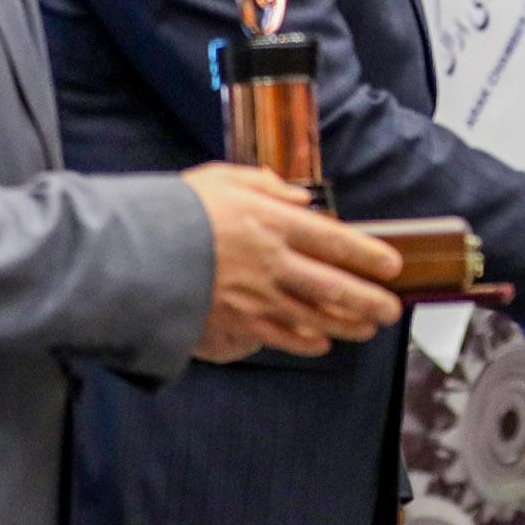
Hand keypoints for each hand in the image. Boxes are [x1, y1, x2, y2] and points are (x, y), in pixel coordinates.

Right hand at [182, 162, 405, 361]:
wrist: (130, 251)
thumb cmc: (177, 209)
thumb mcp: (223, 179)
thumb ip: (266, 185)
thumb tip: (300, 197)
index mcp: (272, 222)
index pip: (334, 240)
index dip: (368, 255)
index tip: (392, 265)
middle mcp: (271, 261)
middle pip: (334, 285)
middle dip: (369, 300)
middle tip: (393, 308)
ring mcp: (254, 295)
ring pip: (313, 316)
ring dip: (346, 325)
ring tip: (369, 329)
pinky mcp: (233, 320)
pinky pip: (278, 336)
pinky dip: (304, 342)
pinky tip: (321, 345)